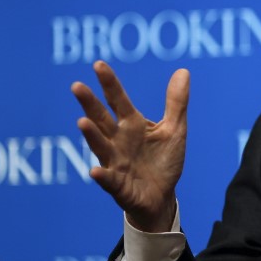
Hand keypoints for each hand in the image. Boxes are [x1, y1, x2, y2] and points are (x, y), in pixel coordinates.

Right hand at [71, 61, 189, 232]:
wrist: (163, 196)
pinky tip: (95, 171)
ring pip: (100, 147)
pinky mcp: (119, 186)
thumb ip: (176, 102)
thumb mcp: (174, 129)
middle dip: (90, 104)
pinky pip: (109, 180)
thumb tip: (183, 71)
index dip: (109, 83)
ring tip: (82, 122)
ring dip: (91, 135)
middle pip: (101, 119)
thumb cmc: (163, 160)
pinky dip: (102, 176)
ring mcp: (116, 163)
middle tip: (77, 86)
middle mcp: (118, 141)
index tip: (98, 65)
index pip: (118, 100)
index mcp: (132, 125)